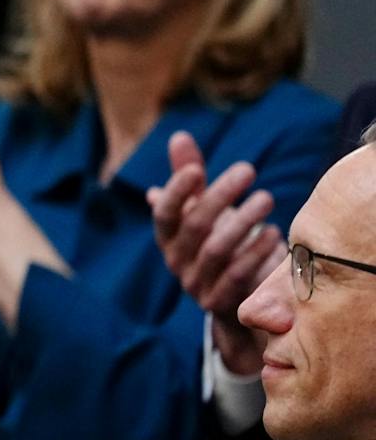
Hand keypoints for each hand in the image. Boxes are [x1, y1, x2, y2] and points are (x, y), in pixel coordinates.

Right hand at [148, 131, 282, 374]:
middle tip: (248, 169)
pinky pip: (238, 277)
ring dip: (243, 221)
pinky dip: (257, 254)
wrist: (229, 304)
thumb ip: (188, 175)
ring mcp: (197, 284)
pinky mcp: (221, 304)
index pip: (164, 213)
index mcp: (168, 238)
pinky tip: (275, 234)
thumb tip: (179, 136)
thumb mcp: (200, 211)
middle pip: (195, 227)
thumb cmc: (214, 243)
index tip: (198, 168)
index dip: (177, 191)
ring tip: (266, 197)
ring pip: (217, 250)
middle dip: (220, 196)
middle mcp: (177, 262)